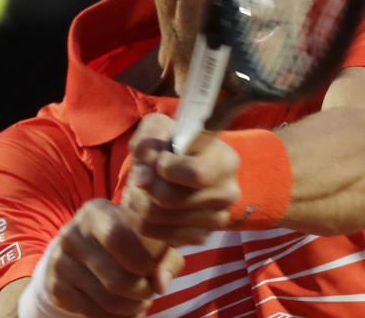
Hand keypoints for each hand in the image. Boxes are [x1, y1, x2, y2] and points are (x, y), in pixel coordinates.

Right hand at [46, 199, 184, 317]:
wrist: (80, 253)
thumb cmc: (125, 242)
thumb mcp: (146, 239)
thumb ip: (165, 258)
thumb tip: (161, 284)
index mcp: (96, 212)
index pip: (118, 237)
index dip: (142, 261)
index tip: (152, 269)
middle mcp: (72, 234)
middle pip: (116, 278)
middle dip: (142, 292)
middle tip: (150, 292)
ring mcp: (61, 261)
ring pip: (107, 299)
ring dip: (132, 308)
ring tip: (141, 302)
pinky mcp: (56, 286)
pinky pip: (92, 312)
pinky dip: (115, 317)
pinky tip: (124, 311)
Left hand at [123, 114, 241, 245]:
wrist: (178, 173)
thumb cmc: (172, 145)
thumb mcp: (160, 128)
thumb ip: (150, 135)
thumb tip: (145, 163)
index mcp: (227, 162)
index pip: (195, 173)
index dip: (166, 167)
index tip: (159, 159)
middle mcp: (227, 193)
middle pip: (169, 198)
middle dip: (143, 183)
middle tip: (138, 174)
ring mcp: (215, 220)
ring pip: (156, 216)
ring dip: (136, 199)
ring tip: (136, 187)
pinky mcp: (199, 237)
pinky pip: (153, 232)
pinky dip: (138, 217)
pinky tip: (142, 203)